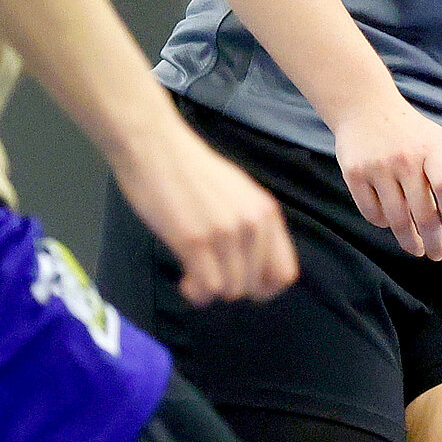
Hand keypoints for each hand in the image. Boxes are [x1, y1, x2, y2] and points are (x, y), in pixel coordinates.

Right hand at [111, 121, 298, 305]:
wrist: (156, 149)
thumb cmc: (191, 173)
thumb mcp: (240, 195)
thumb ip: (253, 226)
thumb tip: (256, 269)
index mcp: (267, 212)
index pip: (285, 273)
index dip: (264, 289)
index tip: (242, 284)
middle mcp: (254, 223)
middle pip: (255, 287)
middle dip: (231, 289)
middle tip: (210, 276)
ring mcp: (226, 232)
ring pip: (231, 291)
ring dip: (211, 292)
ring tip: (193, 275)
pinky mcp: (195, 239)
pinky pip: (208, 288)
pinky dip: (196, 292)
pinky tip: (185, 279)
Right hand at [330, 92, 441, 258]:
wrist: (366, 107)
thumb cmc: (411, 130)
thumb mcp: (441, 140)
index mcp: (431, 149)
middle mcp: (405, 159)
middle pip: (423, 211)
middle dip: (432, 239)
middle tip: (436, 255)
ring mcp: (378, 168)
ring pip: (396, 218)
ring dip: (408, 239)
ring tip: (415, 249)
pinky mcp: (354, 175)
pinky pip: (371, 212)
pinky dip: (382, 224)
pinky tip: (390, 224)